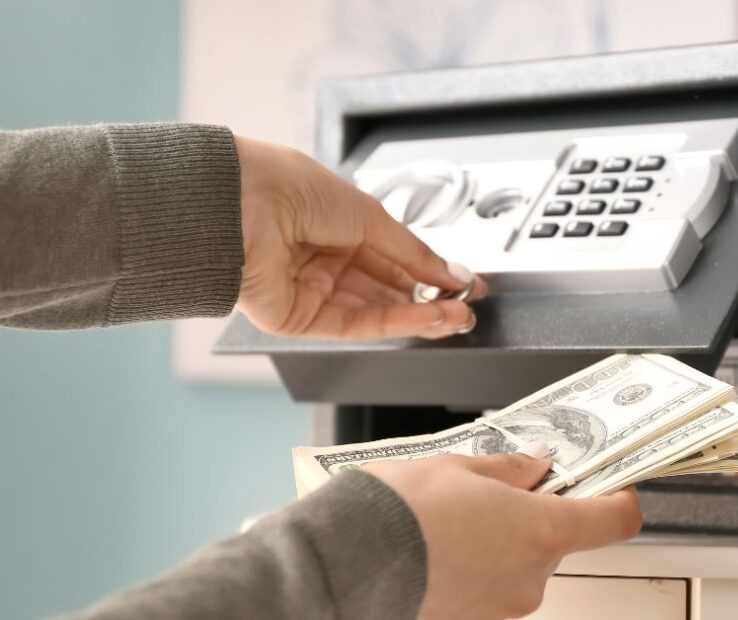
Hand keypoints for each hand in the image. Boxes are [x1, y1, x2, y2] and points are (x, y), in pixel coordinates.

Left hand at [234, 136, 486, 338]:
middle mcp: (323, 258)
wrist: (240, 202)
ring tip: (456, 314)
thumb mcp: (369, 214)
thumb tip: (449, 271)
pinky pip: (354, 324)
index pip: (392, 257)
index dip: (429, 271)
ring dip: (419, 314)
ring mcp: (310, 290)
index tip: (463, 282)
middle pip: (386, 288)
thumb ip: (413, 251)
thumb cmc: (290, 189)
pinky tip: (425, 317)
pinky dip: (394, 322)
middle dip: (429, 298)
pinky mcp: (297, 319)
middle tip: (465, 305)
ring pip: (375, 310)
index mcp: (336, 225)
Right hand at [367, 448, 641, 618]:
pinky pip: (488, 586)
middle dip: (533, 512)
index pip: (614, 520)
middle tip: (494, 488)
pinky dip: (474, 565)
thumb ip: (511, 468)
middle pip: (557, 540)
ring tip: (452, 518)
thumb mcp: (459, 467)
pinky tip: (438, 545)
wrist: (345, 561)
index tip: (611, 482)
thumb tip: (537, 466)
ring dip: (498, 540)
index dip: (618, 497)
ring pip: (519, 564)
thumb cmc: (399, 510)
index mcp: (541, 531)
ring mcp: (500, 608)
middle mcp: (530, 578)